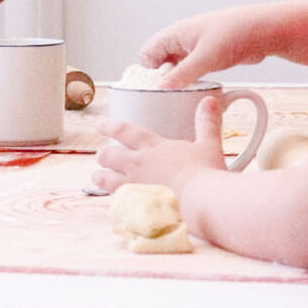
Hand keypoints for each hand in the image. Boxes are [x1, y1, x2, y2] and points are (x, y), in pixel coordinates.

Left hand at [92, 96, 226, 193]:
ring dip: (100, 177)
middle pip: (109, 155)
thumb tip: (210, 101)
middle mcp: (139, 164)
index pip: (125, 131)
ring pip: (105, 179)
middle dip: (103, 155)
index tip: (99, 125)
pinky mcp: (135, 206)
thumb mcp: (208, 144)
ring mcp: (134, 186)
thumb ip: (207, 123)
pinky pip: (116, 202)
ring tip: (97, 176)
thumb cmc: (206, 173)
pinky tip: (114, 202)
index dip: (109, 126)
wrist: (201, 202)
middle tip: (101, 155)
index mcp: (154, 147)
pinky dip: (113, 200)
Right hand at [138, 3, 280, 88]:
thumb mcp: (205, 58)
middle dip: (162, 77)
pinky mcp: (210, 55)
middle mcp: (183, 39)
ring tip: (183, 92)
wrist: (266, 30)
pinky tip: (198, 88)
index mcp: (176, 34)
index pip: (148, 53)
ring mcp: (196, 47)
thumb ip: (181, 74)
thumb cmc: (235, 34)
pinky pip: (192, 68)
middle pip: (160, 60)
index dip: (148, 71)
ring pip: (177, 66)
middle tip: (168, 93)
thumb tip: (160, 87)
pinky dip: (192, 79)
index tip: (155, 87)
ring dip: (178, 79)